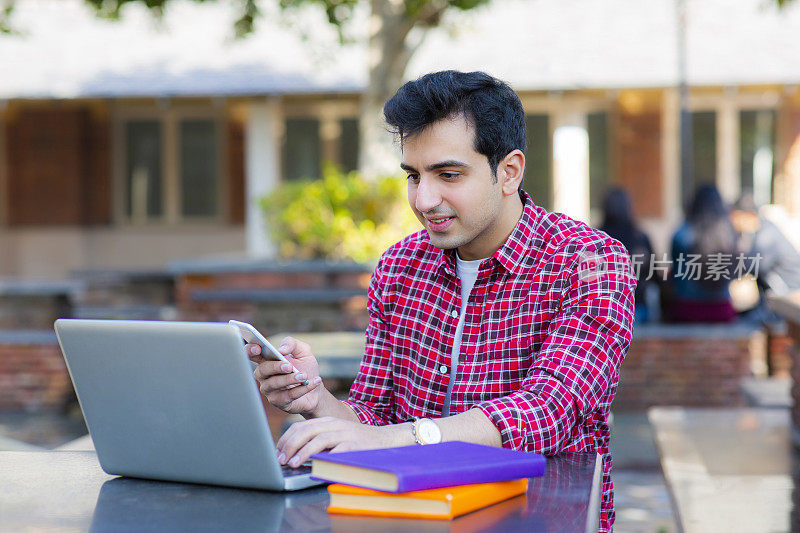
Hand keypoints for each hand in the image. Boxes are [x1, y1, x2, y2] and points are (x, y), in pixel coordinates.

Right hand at [248, 336, 324, 415]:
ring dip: (290, 379)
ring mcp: (270, 390)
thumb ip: (292, 344)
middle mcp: (265, 376)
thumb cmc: (306, 368)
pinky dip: (302, 389)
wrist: (317, 390)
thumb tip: (281, 349)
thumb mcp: (303, 352)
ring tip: (304, 376)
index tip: (257, 348)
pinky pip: (287, 395)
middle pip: (261, 370)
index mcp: (267, 361)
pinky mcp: (279, 402)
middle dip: (275, 367)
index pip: (251, 354)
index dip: (250, 350)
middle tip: (289, 366)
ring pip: (273, 384)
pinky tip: (314, 382)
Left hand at [275, 417, 409, 467]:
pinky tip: (316, 466)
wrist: (387, 440)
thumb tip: (294, 453)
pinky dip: (324, 458)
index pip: (300, 426)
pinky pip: (337, 451)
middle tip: (281, 460)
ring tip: (293, 463)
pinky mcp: (355, 445)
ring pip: (319, 439)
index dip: (286, 439)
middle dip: (290, 445)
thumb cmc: (358, 442)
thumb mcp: (336, 436)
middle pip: (306, 430)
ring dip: (303, 452)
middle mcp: (335, 424)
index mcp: (327, 421)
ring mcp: (346, 434)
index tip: (277, 452)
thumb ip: (318, 440)